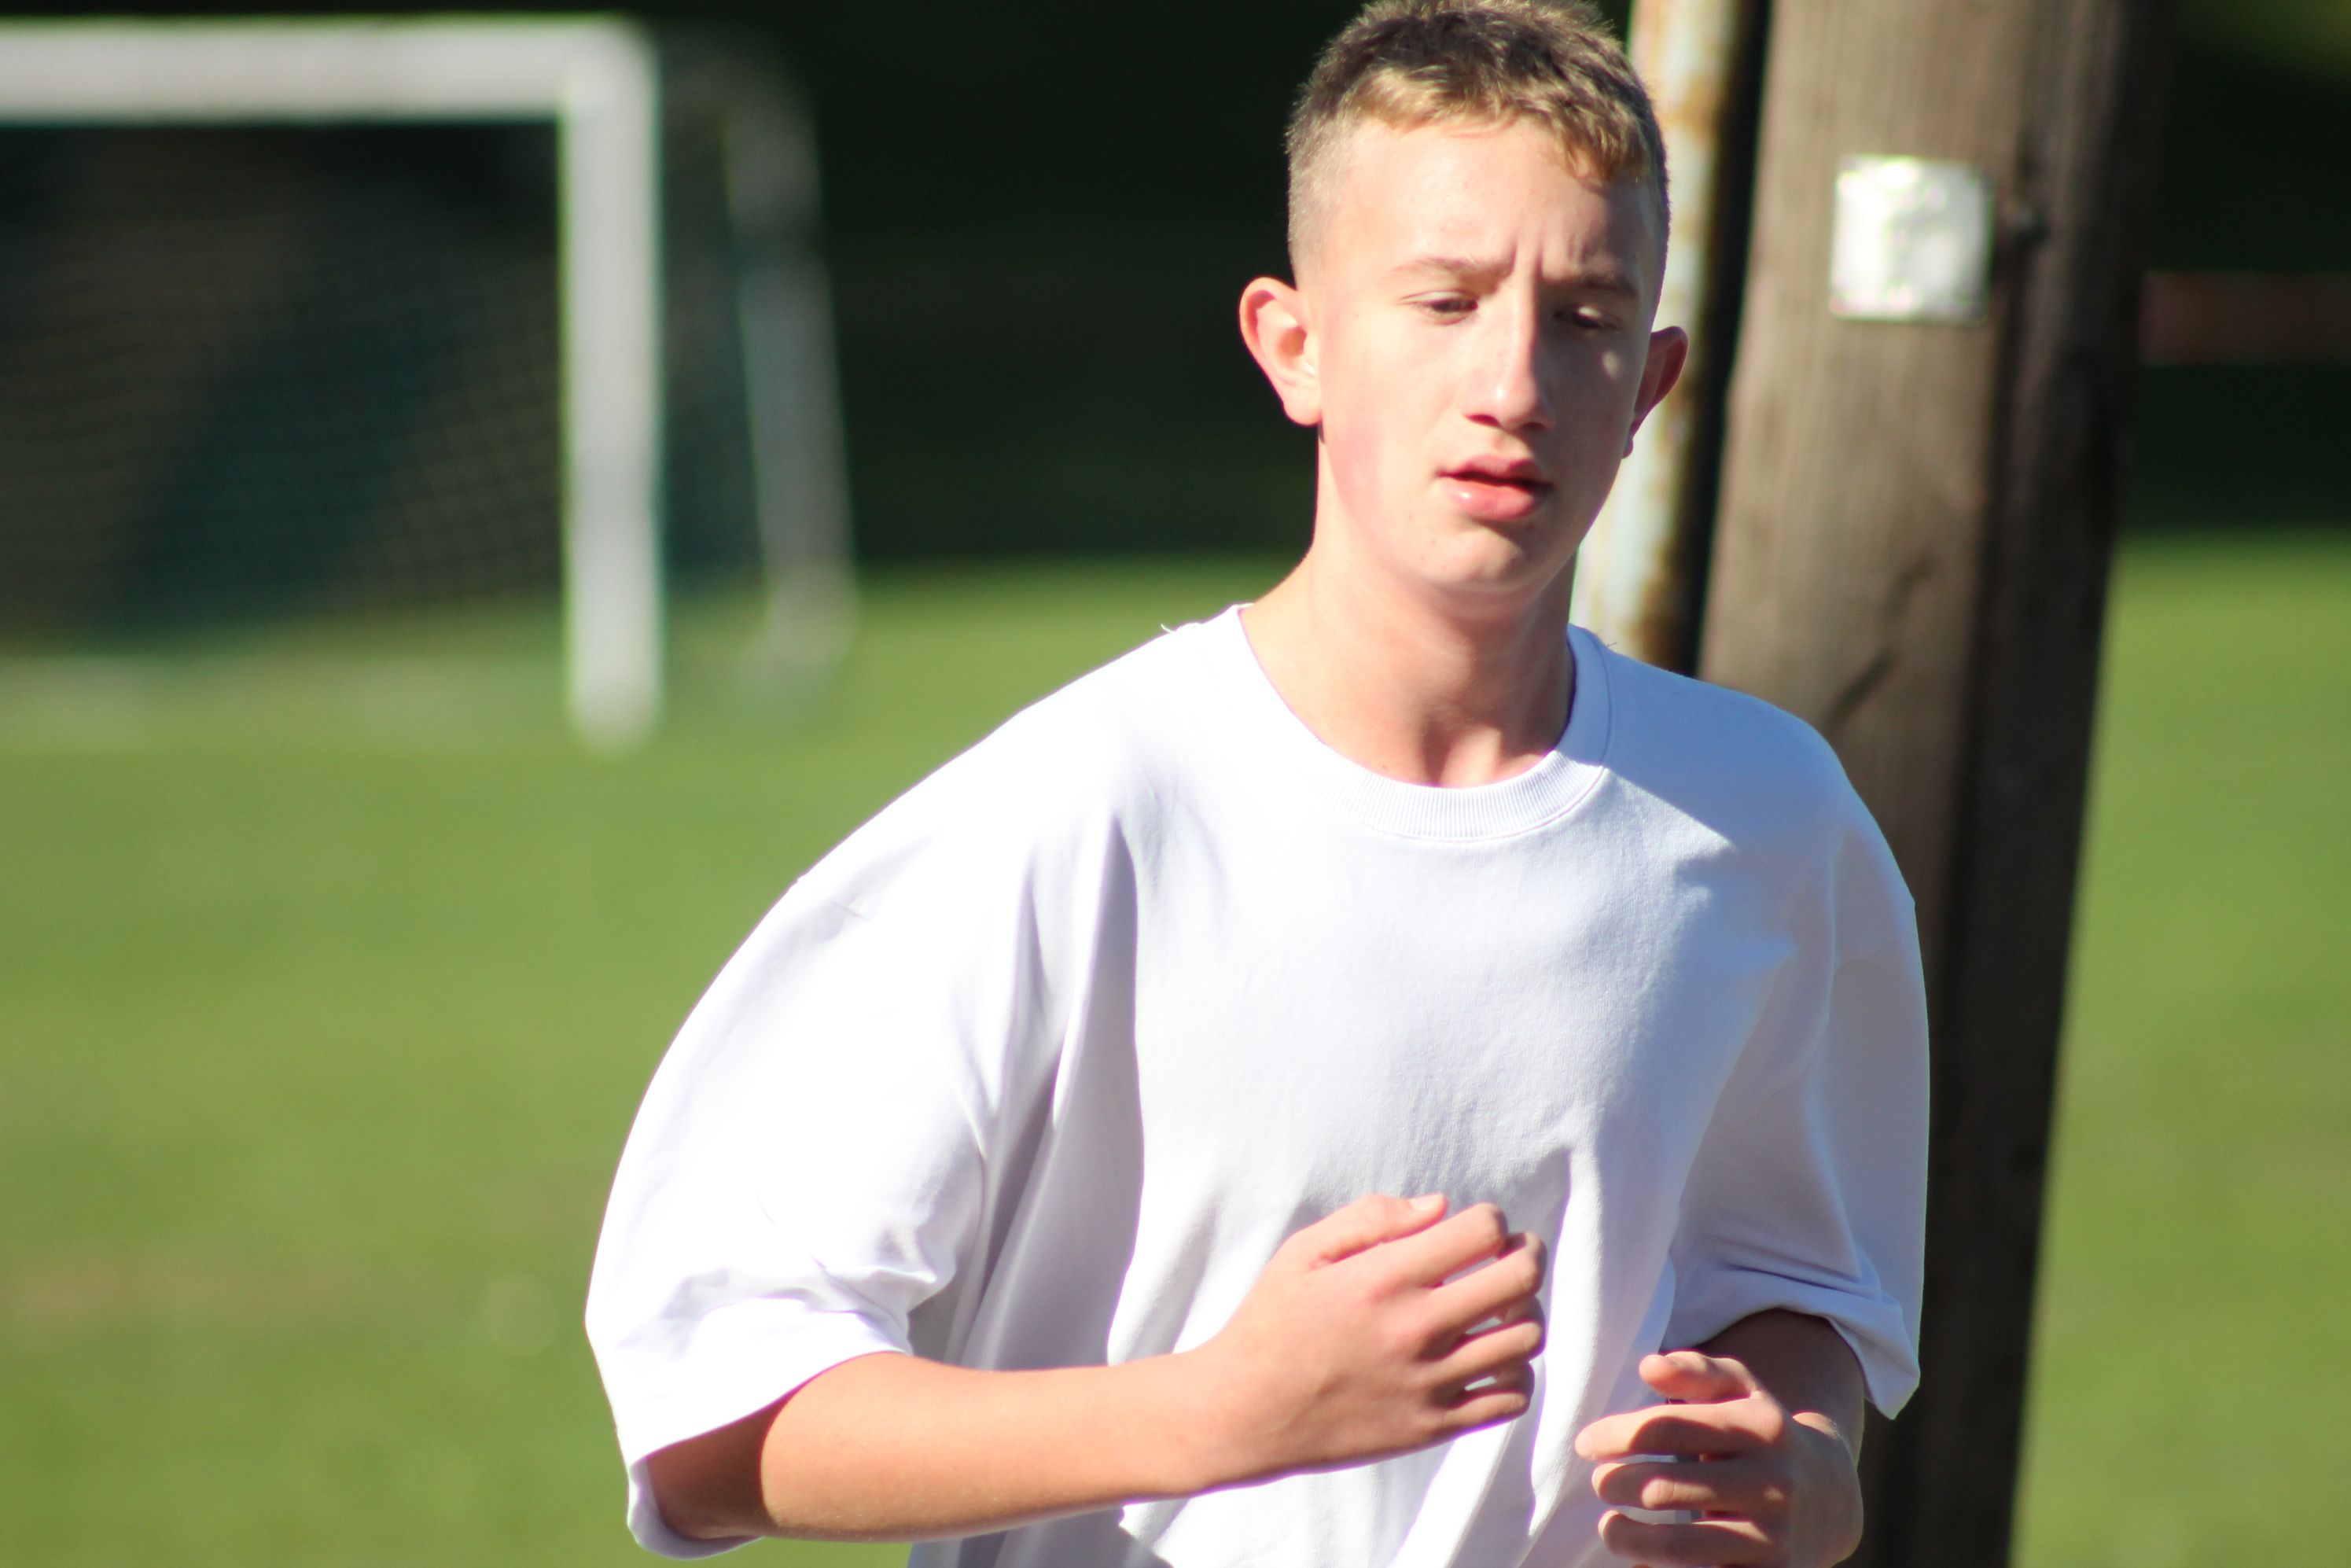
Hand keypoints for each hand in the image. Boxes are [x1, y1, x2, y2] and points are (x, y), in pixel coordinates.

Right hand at [1188, 1194, 1546, 1484]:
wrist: (1244, 1413)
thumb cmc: (1271, 1321)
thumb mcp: (1303, 1252)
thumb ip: (1371, 1218)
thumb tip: (1440, 1207)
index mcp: (1384, 1279)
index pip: (1482, 1230)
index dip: (1490, 1218)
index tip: (1475, 1226)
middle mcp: (1415, 1330)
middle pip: (1520, 1280)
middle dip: (1527, 1254)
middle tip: (1513, 1253)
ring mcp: (1429, 1383)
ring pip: (1525, 1339)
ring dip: (1524, 1312)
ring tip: (1502, 1307)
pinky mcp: (1433, 1426)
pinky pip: (1511, 1398)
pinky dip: (1517, 1372)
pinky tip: (1491, 1357)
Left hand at [1575, 1349, 1861, 1566]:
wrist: (1831, 1497)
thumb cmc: (1762, 1435)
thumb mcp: (1741, 1391)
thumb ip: (1696, 1371)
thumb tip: (1648, 1366)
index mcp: (1762, 1427)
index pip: (1670, 1427)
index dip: (1616, 1434)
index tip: (1584, 1443)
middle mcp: (1773, 1483)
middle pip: (1668, 1488)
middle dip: (1617, 1484)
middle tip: (1599, 1483)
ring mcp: (1774, 1537)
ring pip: (1681, 1546)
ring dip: (1630, 1539)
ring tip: (1609, 1527)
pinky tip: (1644, 1559)